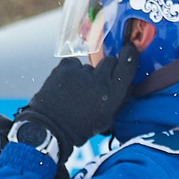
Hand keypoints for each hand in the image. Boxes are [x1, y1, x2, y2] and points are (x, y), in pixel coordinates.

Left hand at [16, 37, 141, 150]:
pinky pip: (73, 63)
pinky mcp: (64, 68)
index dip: (130, 55)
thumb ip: (120, 98)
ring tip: (76, 90)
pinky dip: (70, 71)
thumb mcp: (107, 118)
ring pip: (89, 65)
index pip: (129, 63)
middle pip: (110, 60)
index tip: (128, 51)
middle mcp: (100, 80)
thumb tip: (128, 82)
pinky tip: (66, 85)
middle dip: (106, 68)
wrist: (49, 128)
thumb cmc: (79, 127)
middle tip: (97, 81)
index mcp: (114, 93)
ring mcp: (81, 72)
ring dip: (85, 74)